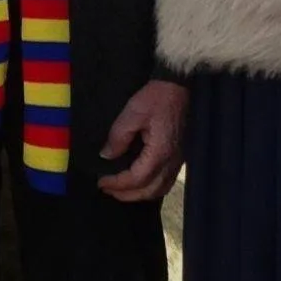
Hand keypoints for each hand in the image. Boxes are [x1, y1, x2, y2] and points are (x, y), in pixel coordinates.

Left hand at [97, 79, 187, 202]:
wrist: (179, 86)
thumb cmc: (156, 97)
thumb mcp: (133, 112)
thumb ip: (118, 136)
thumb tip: (107, 155)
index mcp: (160, 152)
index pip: (137, 179)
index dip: (117, 184)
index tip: (101, 182)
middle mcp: (172, 161)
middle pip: (149, 190)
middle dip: (127, 194)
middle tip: (107, 190)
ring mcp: (178, 160)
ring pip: (160, 189)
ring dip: (140, 194)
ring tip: (122, 190)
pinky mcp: (179, 156)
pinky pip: (166, 181)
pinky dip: (151, 188)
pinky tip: (140, 183)